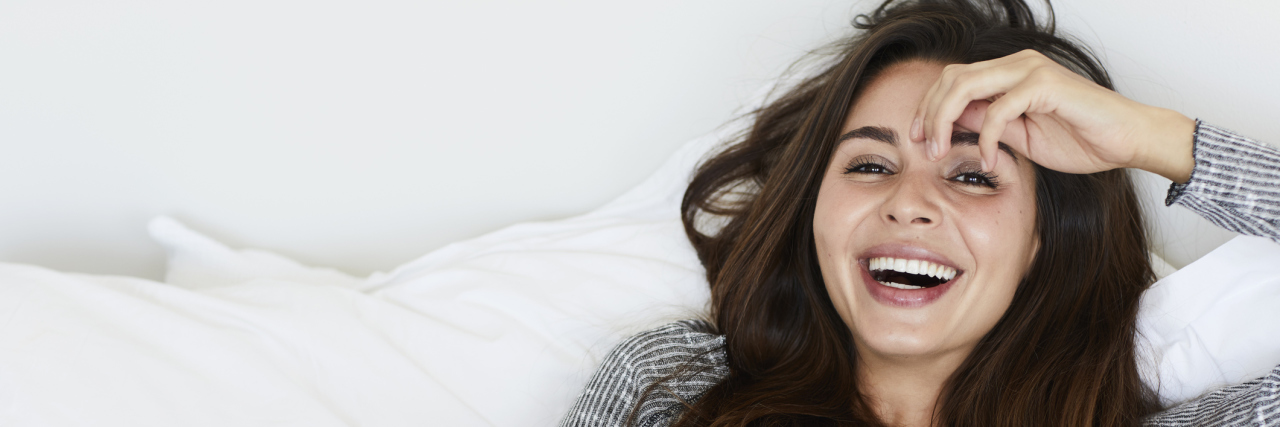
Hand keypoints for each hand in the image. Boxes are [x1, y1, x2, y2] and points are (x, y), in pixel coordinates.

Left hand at [910, 49, 1195, 182]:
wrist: (1129, 141)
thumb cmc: (1082, 138)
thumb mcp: (1020, 136)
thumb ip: (987, 124)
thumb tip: (952, 123)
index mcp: (1009, 73)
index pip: (953, 79)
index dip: (928, 107)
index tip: (917, 138)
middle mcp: (1017, 64)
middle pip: (952, 78)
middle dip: (928, 112)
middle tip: (923, 146)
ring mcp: (1031, 70)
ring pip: (966, 85)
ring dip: (945, 120)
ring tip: (941, 151)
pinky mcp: (1046, 85)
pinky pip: (1000, 108)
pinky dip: (988, 137)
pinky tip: (991, 160)